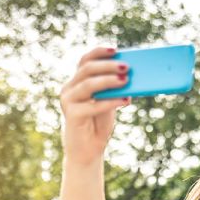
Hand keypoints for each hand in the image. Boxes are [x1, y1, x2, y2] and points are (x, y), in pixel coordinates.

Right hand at [60, 47, 130, 165]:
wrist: (87, 150)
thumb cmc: (98, 124)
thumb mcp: (108, 102)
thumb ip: (114, 89)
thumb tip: (131, 75)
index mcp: (77, 82)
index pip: (85, 60)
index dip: (99, 52)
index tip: (116, 49)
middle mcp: (69, 88)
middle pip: (87, 69)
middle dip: (108, 66)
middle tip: (126, 67)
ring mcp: (68, 101)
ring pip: (88, 84)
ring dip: (109, 81)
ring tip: (126, 80)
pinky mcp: (72, 115)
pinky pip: (93, 105)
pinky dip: (111, 102)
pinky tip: (126, 100)